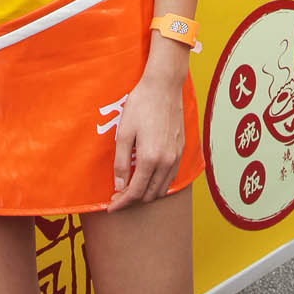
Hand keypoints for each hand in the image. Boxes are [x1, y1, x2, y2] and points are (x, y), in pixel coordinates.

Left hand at [105, 70, 185, 211]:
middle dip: (133, 199)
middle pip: (150, 194)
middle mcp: (167, 161)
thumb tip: (119, 186)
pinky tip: (148, 175)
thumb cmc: (141, 105)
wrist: (164, 86)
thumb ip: (121, 162)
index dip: (122, 202)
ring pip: (163, 188)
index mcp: (150, 158)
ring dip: (147, 193)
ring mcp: (176, 156)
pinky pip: (171, 176)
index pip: (135, 192)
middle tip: (119, 195)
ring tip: (132, 187)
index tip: (111, 207)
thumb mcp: (124, 133)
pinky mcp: (181, 149)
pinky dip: (159, 183)